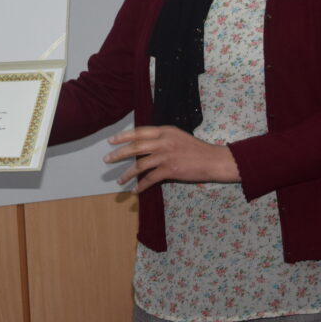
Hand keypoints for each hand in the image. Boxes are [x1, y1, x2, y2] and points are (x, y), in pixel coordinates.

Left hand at [104, 126, 239, 193]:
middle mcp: (164, 141)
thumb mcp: (178, 136)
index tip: (111, 141)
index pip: (139, 132)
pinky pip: (151, 178)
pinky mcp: (170, 170)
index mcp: (165, 131)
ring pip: (140, 165)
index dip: (123, 136)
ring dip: (127, 173)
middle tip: (107, 159)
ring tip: (119, 180)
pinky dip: (141, 185)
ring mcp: (166, 155)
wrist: (213, 160)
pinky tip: (135, 190)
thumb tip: (143, 144)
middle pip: (135, 147)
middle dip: (119, 154)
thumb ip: (162, 138)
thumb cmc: (196, 149)